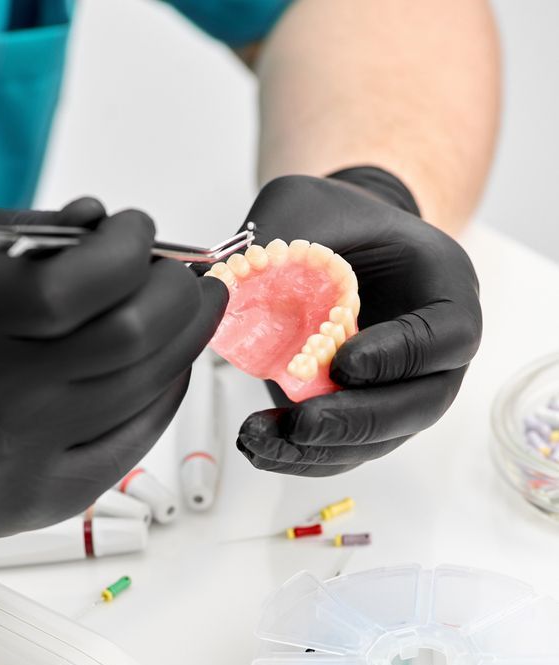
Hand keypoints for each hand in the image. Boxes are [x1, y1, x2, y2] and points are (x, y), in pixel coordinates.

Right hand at [0, 199, 226, 534]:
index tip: (138, 233)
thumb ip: (22, 234)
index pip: (76, 285)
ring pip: (144, 390)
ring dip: (184, 340)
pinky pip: (135, 441)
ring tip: (188, 312)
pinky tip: (164, 367)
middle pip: (129, 338)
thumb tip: (105, 225)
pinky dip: (163, 395)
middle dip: (177, 294)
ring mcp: (18, 457)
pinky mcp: (45, 499)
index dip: (129, 251)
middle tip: (183, 276)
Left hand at [236, 168, 481, 475]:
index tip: (344, 363)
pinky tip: (260, 446)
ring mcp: (405, 393)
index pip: (445, 337)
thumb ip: (279, 237)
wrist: (339, 251)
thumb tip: (219, 286)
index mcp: (446, 292)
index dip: (399, 357)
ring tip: (262, 440)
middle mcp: (438, 354)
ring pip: (379, 441)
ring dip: (320, 450)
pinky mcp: (367, 419)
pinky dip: (301, 457)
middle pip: (419, 406)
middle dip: (357, 421)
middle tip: (304, 423)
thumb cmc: (338, 224)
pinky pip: (344, 451)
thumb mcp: (308, 206)